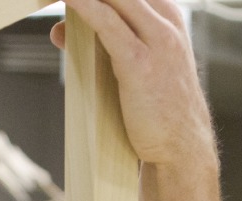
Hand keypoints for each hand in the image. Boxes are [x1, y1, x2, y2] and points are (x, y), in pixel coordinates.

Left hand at [51, 0, 215, 165]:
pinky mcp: (140, 64)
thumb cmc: (156, 109)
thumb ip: (103, 42)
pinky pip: (108, 24)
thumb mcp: (135, 65)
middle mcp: (166, 23)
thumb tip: (59, 31)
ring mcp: (157, 42)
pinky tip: (69, 0)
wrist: (182, 145)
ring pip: (117, 0)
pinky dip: (86, 8)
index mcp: (168, 18)